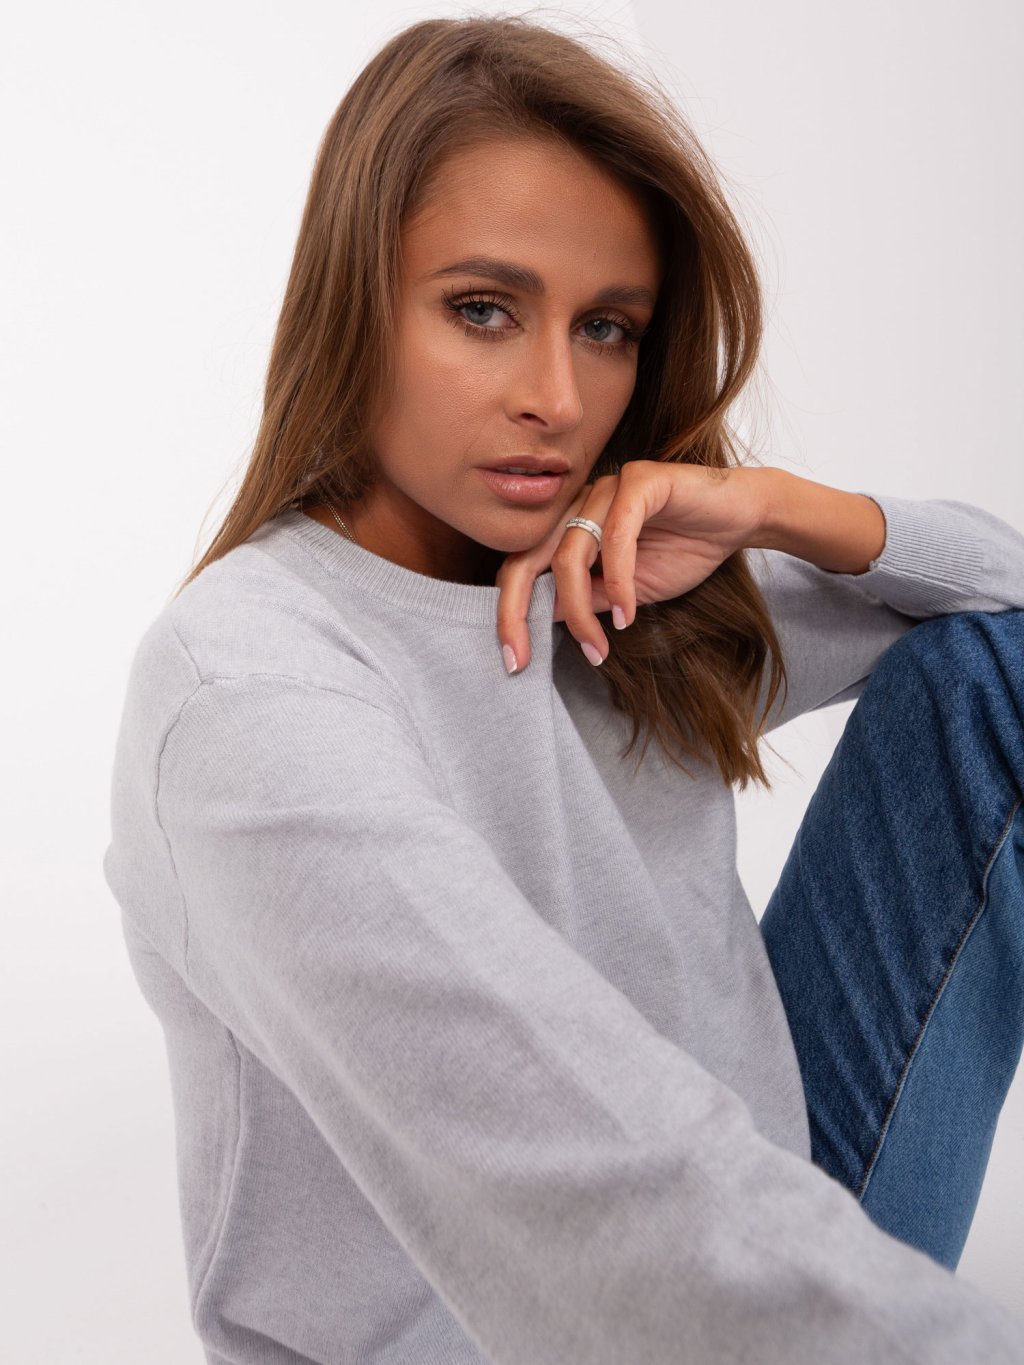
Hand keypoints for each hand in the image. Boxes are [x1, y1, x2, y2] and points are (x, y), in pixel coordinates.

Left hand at [494, 461, 768, 672]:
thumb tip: (542, 624)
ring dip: (579, 609)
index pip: (522, 568)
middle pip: (527, 558)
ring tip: (599, 645)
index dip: (510, 614)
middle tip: (521, 659)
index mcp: (570, 527)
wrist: (741, 518)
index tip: (513, 661)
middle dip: (516, 612)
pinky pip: (615, 535)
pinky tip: (626, 614)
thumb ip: (584, 600)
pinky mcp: (639, 480)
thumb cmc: (685, 550)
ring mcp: (605, 487)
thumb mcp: (624, 594)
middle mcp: (578, 503)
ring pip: (570, 554)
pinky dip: (617, 580)